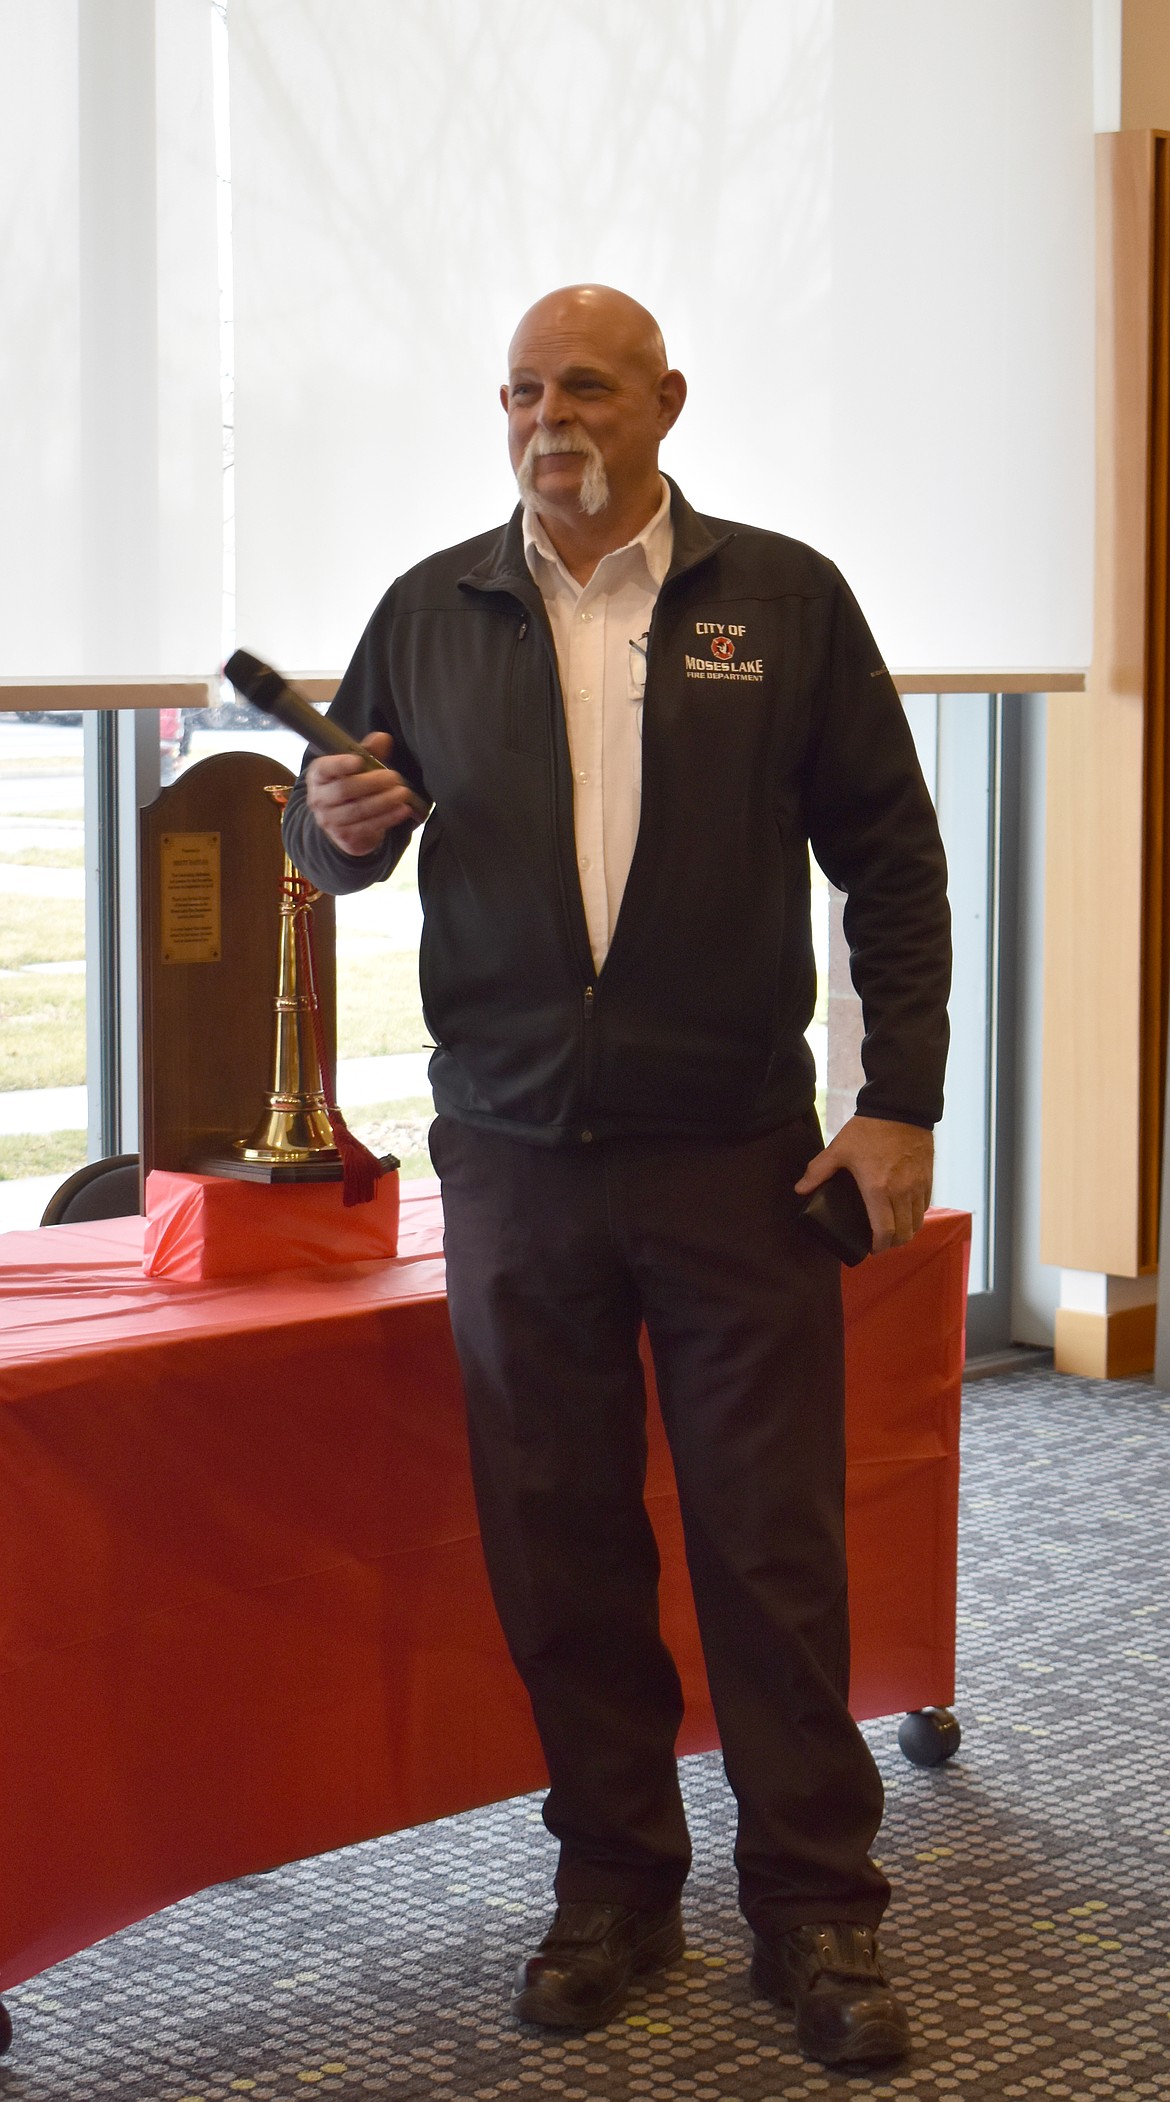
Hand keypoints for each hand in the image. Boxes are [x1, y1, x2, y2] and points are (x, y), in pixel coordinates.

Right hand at [304, 732, 428, 856]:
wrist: (342, 823)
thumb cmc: (351, 786)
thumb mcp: (357, 767)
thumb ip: (369, 752)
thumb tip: (383, 738)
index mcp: (318, 776)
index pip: (325, 769)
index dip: (341, 764)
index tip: (359, 761)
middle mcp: (319, 799)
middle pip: (344, 790)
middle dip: (372, 783)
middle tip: (394, 777)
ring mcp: (330, 821)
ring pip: (358, 810)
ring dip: (384, 801)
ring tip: (403, 792)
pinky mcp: (345, 837)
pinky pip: (368, 827)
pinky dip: (388, 818)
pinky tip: (403, 810)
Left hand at [795, 1115, 932, 1253]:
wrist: (900, 1107)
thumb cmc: (869, 1129)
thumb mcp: (839, 1149)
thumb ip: (818, 1171)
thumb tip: (799, 1190)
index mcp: (878, 1189)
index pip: (884, 1231)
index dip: (879, 1246)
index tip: (871, 1249)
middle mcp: (902, 1192)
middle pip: (904, 1233)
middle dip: (893, 1243)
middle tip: (881, 1242)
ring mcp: (918, 1185)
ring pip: (917, 1222)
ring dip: (907, 1231)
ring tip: (894, 1230)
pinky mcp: (928, 1177)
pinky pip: (925, 1205)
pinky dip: (916, 1214)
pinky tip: (905, 1211)